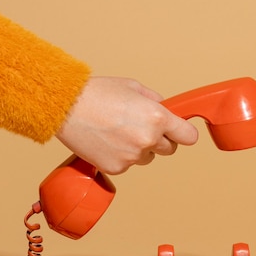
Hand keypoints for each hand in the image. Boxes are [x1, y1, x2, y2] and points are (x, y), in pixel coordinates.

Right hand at [55, 76, 198, 173]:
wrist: (66, 108)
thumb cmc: (96, 94)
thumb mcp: (133, 87)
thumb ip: (155, 101)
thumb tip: (165, 110)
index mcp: (157, 117)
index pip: (188, 136)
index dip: (184, 133)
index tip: (180, 132)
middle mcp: (148, 139)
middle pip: (169, 150)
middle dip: (160, 140)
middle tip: (140, 128)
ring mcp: (132, 157)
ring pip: (146, 158)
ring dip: (139, 149)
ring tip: (117, 132)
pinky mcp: (116, 168)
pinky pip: (127, 165)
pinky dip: (120, 156)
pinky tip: (106, 141)